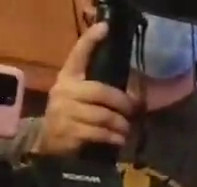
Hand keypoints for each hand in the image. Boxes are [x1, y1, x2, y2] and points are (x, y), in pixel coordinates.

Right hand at [36, 24, 138, 155]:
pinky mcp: (68, 131)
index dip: (91, 40)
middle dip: (124, 103)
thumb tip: (137, 90)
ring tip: (126, 130)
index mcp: (69, 77)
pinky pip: (100, 133)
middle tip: (133, 111)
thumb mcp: (84, 98)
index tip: (105, 27)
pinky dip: (114, 138)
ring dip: (122, 125)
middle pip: (101, 91)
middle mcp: (64, 90)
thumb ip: (102, 90)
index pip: (78, 55)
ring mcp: (64, 111)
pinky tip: (119, 140)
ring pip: (104, 116)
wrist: (51, 141)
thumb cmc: (75, 116)